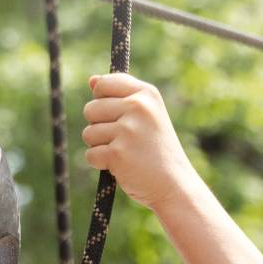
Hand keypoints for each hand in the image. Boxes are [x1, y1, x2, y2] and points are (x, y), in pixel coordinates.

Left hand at [82, 73, 201, 211]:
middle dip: (99, 127)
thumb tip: (92, 80)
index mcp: (146, 94)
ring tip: (125, 152)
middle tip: (124, 139)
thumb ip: (120, 96)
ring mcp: (128, 130)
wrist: (174, 183)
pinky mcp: (118, 153)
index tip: (114, 113)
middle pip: (91, 109)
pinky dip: (101, 163)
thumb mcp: (147, 115)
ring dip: (100, 146)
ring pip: (88, 133)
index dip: (101, 99)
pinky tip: (122, 165)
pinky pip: (91, 154)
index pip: (104, 83)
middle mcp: (138, 107)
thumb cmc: (157, 149)